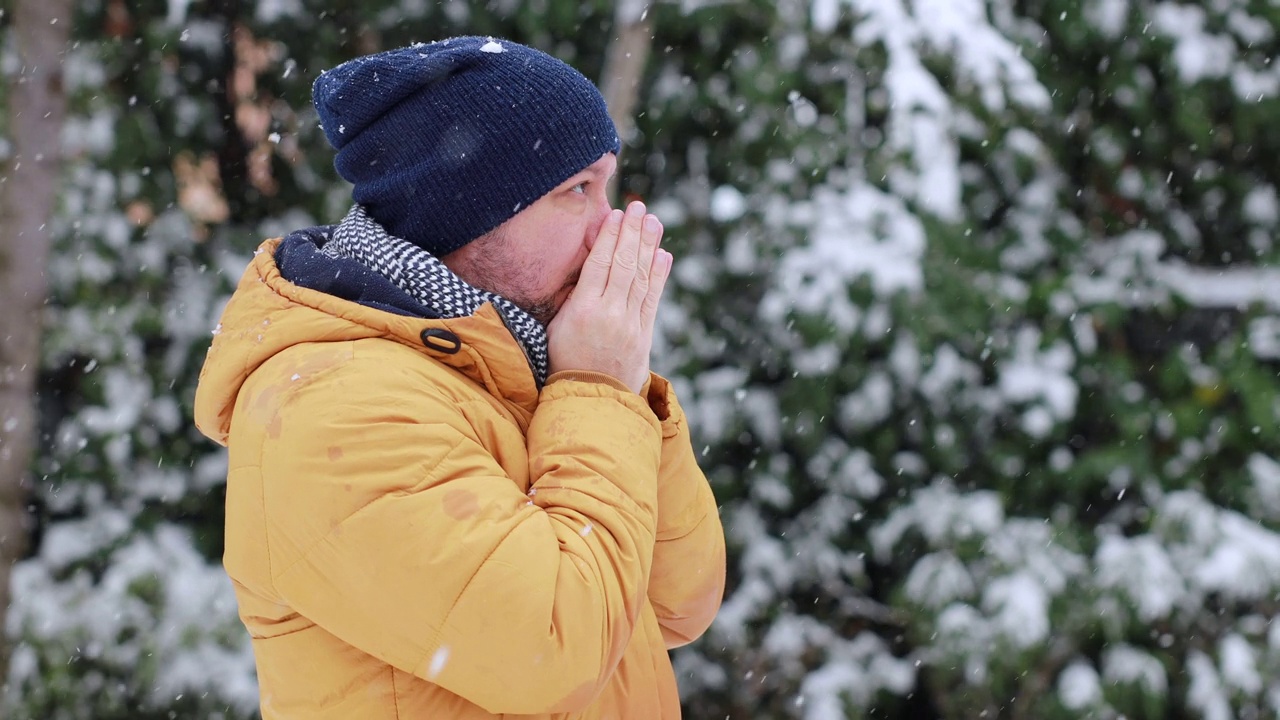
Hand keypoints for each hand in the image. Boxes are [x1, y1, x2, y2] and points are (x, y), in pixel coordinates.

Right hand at [547, 200, 672, 393]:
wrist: (589, 400)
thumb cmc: (564, 361)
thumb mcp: (555, 327)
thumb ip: (571, 297)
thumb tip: (586, 264)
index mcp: (582, 309)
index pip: (599, 263)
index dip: (609, 237)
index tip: (616, 216)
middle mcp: (609, 313)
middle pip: (623, 264)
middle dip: (632, 233)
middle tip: (639, 208)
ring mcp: (629, 324)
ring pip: (640, 277)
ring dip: (648, 247)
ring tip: (653, 222)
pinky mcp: (643, 335)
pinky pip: (652, 299)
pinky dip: (658, 276)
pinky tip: (662, 255)